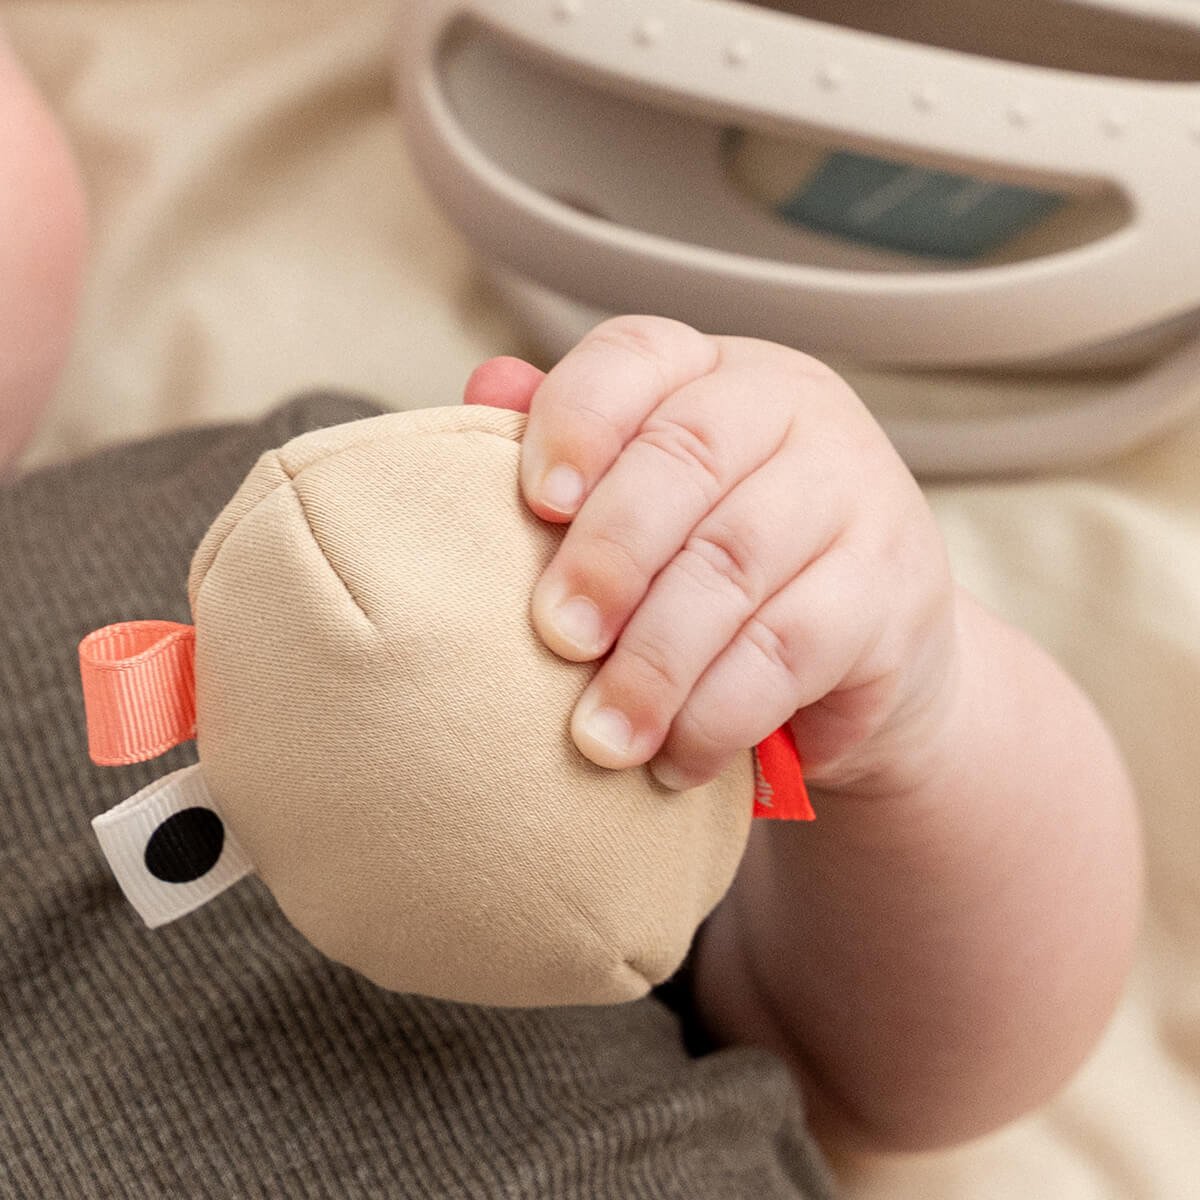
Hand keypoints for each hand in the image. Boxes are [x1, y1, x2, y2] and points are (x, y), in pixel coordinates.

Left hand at [465, 316, 956, 794]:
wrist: (872, 649)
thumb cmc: (725, 565)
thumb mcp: (652, 502)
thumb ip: (574, 450)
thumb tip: (486, 386)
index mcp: (714, 373)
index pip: (637, 356)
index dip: (577, 421)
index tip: (537, 503)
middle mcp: (795, 412)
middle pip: (686, 458)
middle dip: (609, 555)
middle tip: (559, 639)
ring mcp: (857, 494)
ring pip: (734, 564)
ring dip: (654, 662)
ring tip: (602, 737)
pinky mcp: (892, 593)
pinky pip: (789, 651)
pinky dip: (718, 715)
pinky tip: (675, 760)